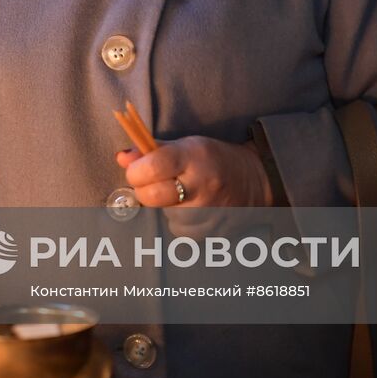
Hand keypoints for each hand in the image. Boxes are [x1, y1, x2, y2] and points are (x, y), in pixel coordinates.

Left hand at [116, 136, 272, 236]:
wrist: (255, 180)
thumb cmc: (213, 159)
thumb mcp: (186, 145)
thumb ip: (151, 151)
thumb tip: (122, 158)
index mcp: (193, 156)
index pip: (153, 166)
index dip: (136, 171)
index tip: (136, 171)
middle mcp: (202, 183)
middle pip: (152, 196)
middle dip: (145, 191)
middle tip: (154, 185)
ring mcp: (210, 210)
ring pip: (165, 216)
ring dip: (166, 208)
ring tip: (181, 196)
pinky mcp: (214, 231)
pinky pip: (181, 232)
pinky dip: (180, 223)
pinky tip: (192, 210)